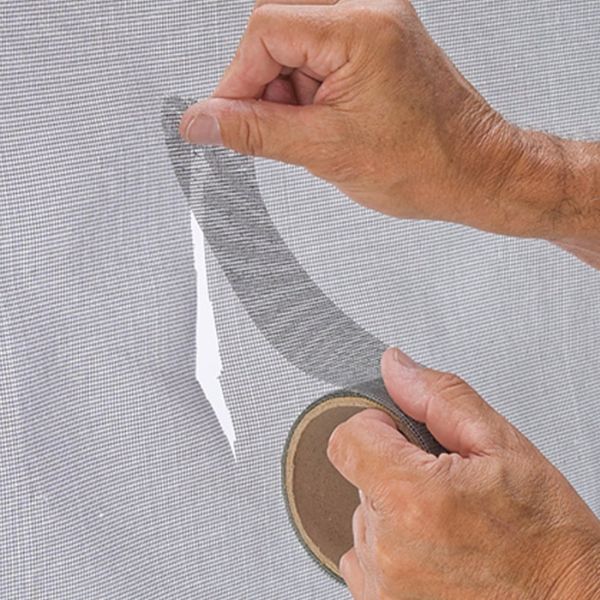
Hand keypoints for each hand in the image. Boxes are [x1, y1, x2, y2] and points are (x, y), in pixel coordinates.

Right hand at [179, 0, 521, 222]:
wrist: (474, 171)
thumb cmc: (426, 163)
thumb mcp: (325, 151)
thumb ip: (254, 132)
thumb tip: (202, 122)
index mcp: (361, 28)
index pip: (266, 31)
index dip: (237, 80)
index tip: (228, 120)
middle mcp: (371, 13)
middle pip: (278, 30)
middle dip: (264, 85)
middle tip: (276, 129)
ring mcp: (377, 25)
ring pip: (296, 44)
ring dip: (288, 92)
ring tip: (314, 134)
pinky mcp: (378, 44)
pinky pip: (321, 55)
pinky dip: (309, 92)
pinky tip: (326, 124)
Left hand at [327, 348, 599, 598]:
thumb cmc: (547, 538)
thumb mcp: (503, 446)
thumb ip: (438, 397)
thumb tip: (395, 367)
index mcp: (413, 498)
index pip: (347, 438)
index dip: (376, 426)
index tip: (402, 434)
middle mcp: (389, 547)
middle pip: (359, 475)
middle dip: (394, 468)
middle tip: (445, 485)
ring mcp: (382, 584)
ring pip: (363, 515)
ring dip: (393, 509)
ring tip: (447, 523)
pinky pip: (363, 556)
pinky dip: (391, 546)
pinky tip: (433, 550)